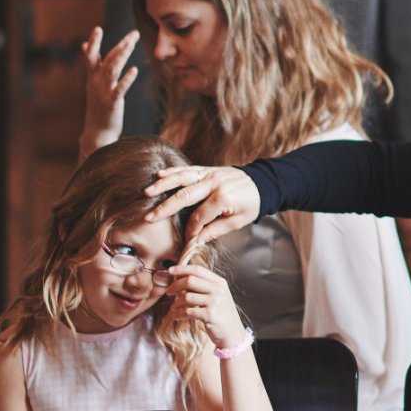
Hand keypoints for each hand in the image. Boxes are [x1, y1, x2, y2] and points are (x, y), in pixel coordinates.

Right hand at [79, 27, 137, 157]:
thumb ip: (93, 64)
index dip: (94, 42)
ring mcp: (103, 92)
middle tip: (133, 34)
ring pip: (113, 70)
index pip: (92, 56)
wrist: (97, 131)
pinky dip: (126, 79)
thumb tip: (85, 45)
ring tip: (131, 44)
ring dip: (122, 56)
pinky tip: (135, 70)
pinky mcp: (112, 103)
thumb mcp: (93, 83)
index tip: (97, 28)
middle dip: (121, 46)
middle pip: (108, 59)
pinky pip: (120, 89)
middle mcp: (96, 82)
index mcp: (92, 77)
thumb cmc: (98, 105)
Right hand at [145, 164, 259, 248]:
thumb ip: (215, 230)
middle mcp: (214, 183)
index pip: (200, 216)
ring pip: (183, 177)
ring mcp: (210, 174)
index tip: (187, 239)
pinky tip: (159, 175)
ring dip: (164, 185)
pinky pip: (188, 169)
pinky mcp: (208, 169)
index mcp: (223, 198)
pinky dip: (173, 172)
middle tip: (149, 218)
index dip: (192, 230)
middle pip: (186, 196)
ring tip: (148, 192)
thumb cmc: (251, 205)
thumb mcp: (237, 222)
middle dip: (166, 208)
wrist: (262, 183)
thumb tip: (196, 241)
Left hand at [163, 263, 248, 350]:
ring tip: (174, 307)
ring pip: (187, 297)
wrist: (232, 332)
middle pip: (190, 281)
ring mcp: (215, 302)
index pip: (198, 270)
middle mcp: (218, 290)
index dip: (182, 269)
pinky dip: (178, 314)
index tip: (170, 271)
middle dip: (175, 286)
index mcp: (219, 282)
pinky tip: (176, 316)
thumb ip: (204, 286)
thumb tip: (181, 278)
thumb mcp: (218, 295)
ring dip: (176, 303)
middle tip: (168, 292)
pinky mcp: (210, 315)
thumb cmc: (222, 313)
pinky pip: (188, 311)